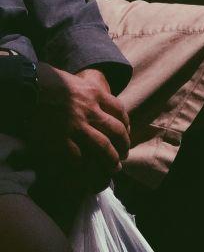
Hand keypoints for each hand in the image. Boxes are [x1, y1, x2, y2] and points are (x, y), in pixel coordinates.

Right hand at [27, 64, 130, 193]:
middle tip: (124, 154)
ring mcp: (76, 126)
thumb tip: (95, 102)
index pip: (120, 110)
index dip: (126, 123)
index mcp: (95, 93)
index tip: (126, 132)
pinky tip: (88, 171)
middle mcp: (90, 110)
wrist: (28, 87)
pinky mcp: (61, 140)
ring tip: (113, 168)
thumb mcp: (75, 81)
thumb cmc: (48, 81)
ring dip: (111, 160)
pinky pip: (79, 157)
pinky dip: (86, 166)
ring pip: (103, 147)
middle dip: (123, 144)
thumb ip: (87, 92)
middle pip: (116, 130)